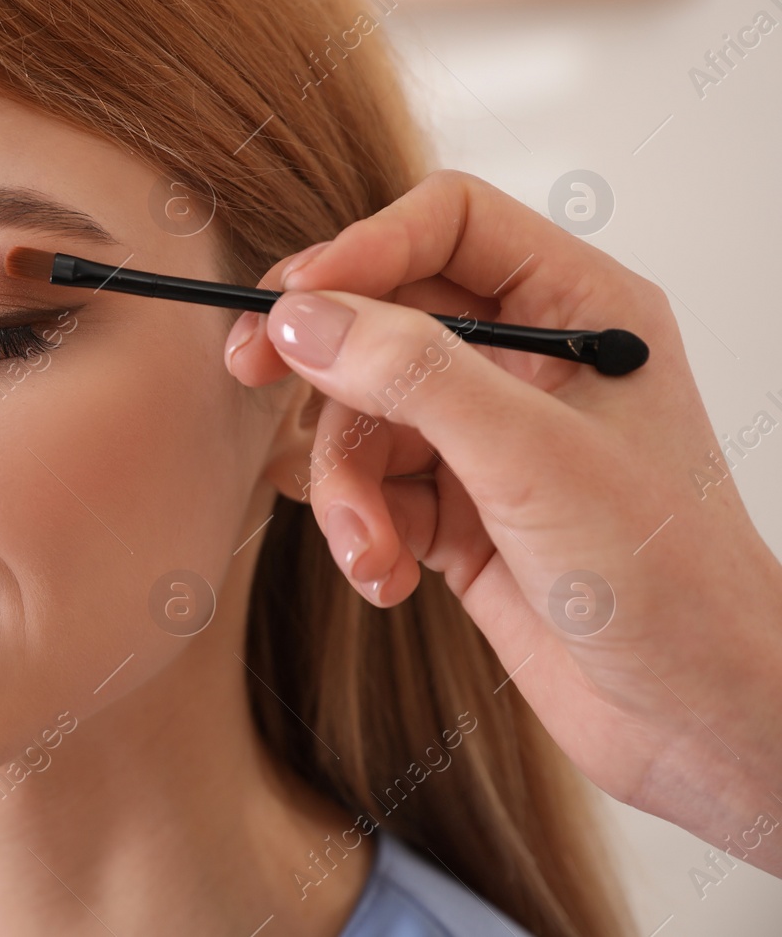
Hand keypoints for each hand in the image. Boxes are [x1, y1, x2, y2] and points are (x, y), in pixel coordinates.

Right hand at [225, 169, 781, 874]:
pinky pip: (369, 487)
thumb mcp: (533, 459)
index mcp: (579, 309)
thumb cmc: (668, 581)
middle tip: (250, 371)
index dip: (364, 248)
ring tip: (369, 548)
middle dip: (323, 363)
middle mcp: (528, 361)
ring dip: (345, 483)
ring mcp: (487, 436)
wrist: (696, 719)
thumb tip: (304, 318)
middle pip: (385, 315)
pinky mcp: (455, 508)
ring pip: (363, 412)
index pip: (450, 225)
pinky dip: (359, 531)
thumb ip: (414, 376)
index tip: (292, 302)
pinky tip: (387, 579)